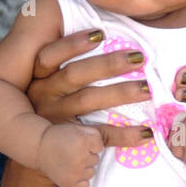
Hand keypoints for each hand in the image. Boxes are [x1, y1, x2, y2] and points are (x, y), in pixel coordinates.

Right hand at [27, 27, 150, 149]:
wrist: (42, 153)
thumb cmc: (53, 107)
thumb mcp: (49, 85)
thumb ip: (66, 65)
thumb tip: (102, 36)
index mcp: (38, 79)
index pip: (48, 57)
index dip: (72, 44)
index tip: (100, 34)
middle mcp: (43, 97)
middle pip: (75, 75)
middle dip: (108, 64)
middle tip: (139, 58)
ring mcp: (55, 120)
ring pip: (88, 100)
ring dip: (120, 92)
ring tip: (147, 89)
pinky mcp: (71, 142)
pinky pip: (100, 135)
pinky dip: (124, 134)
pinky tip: (146, 132)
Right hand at [37, 121, 103, 186]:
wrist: (39, 147)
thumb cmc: (62, 136)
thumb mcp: (82, 129)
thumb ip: (106, 134)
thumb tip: (135, 137)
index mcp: (84, 141)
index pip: (100, 147)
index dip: (90, 143)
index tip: (76, 141)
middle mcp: (81, 158)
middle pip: (96, 160)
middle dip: (86, 155)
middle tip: (70, 150)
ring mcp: (75, 173)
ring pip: (91, 173)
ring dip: (83, 168)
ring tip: (68, 160)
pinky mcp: (70, 184)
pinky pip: (85, 185)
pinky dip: (79, 180)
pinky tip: (69, 172)